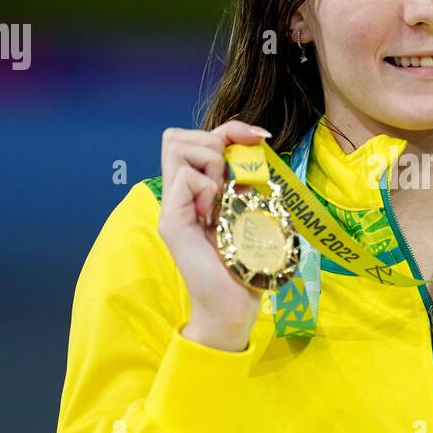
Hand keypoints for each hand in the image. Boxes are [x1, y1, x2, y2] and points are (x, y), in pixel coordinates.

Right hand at [157, 120, 272, 351]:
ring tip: (223, 196)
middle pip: (175, 136)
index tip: (260, 137)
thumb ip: (244, 180)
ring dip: (209, 163)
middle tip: (232, 177)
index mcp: (194, 190)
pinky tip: (216, 214)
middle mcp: (177, 195)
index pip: (196, 137)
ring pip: (176, 147)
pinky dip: (207, 187)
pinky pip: (185, 178)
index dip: (230, 128)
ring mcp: (171, 208)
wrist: (232, 305)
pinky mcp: (171, 222)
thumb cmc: (244, 262)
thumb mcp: (249, 209)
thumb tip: (253, 146)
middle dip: (213, 142)